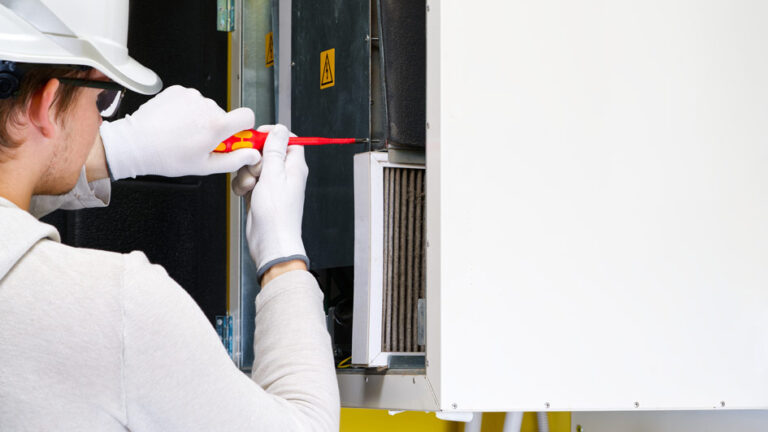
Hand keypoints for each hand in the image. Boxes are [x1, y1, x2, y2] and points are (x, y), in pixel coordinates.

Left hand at [100, 85, 260, 178]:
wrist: (136, 143)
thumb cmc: (167, 156)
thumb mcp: (205, 166)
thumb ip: (234, 159)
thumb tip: (252, 154)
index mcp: (216, 125)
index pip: (247, 116)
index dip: (244, 126)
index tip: (236, 136)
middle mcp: (206, 106)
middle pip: (224, 115)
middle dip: (216, 127)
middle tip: (199, 142)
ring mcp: (191, 96)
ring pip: (207, 108)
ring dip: (200, 119)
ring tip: (183, 133)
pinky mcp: (178, 90)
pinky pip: (191, 100)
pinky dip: (186, 110)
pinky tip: (175, 123)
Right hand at [245, 124, 308, 277]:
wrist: (270, 242)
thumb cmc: (277, 215)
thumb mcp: (274, 176)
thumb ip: (274, 150)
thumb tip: (279, 129)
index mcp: (294, 166)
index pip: (287, 139)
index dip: (271, 135)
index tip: (257, 138)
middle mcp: (284, 174)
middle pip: (265, 151)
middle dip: (253, 159)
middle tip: (256, 171)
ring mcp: (272, 185)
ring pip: (252, 166)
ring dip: (246, 174)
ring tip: (251, 187)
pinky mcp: (260, 194)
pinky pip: (246, 181)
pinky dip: (242, 186)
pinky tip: (245, 195)